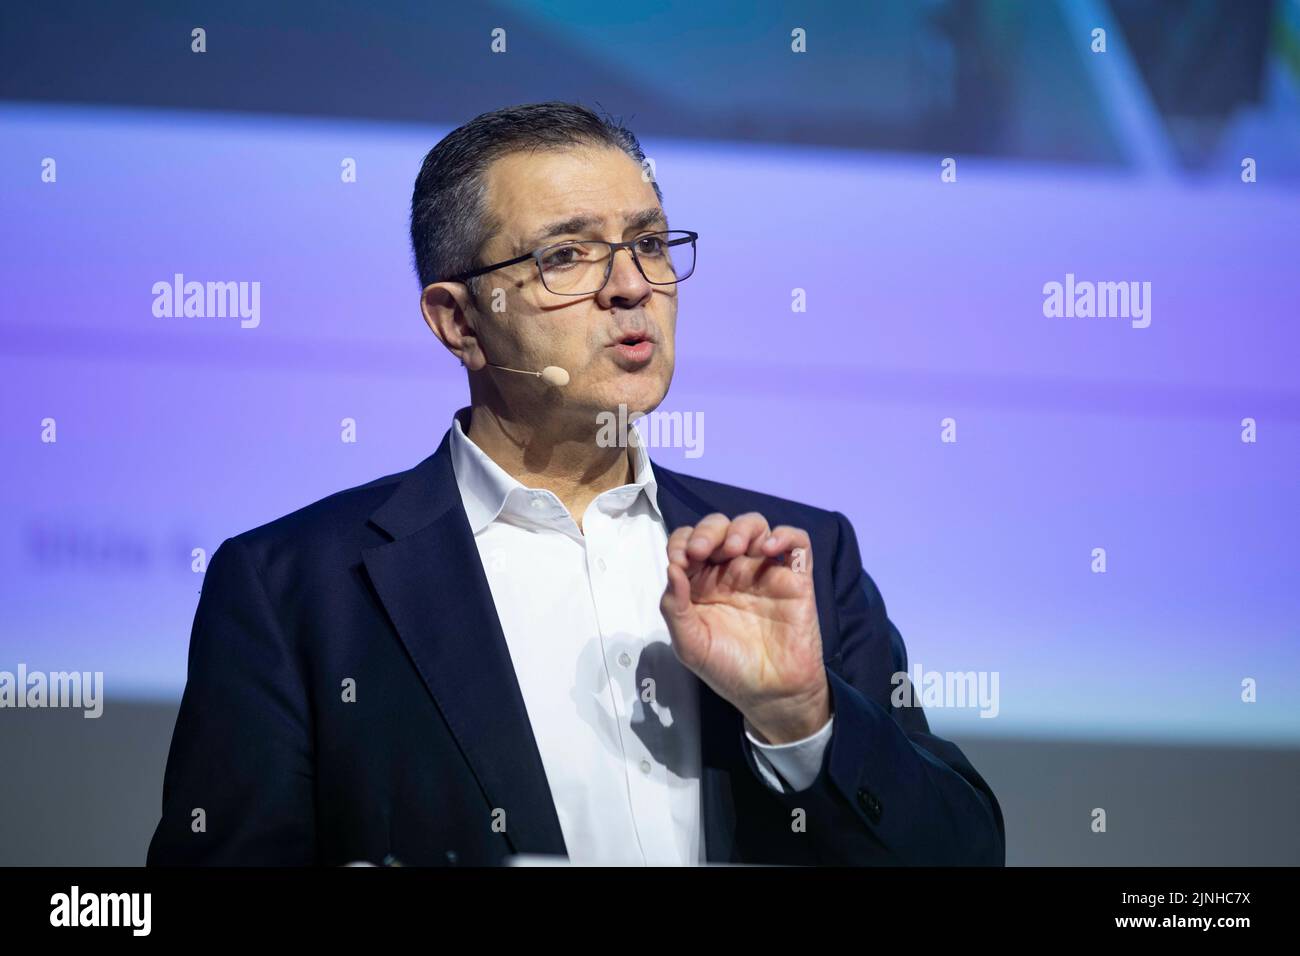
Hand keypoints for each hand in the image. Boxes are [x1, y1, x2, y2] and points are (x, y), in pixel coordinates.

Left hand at [660, 512, 829, 743]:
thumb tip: (671, 568)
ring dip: (742, 528)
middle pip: (720, 528)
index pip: (689, 543)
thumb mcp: (690, 644)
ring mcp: (764, 571)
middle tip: (702, 550)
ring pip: (755, 526)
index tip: (680, 559)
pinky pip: (797, 543)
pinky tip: (769, 549)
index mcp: (702, 581)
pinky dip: (785, 536)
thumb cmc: (727, 669)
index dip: (682, 541)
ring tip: (735, 548)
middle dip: (708, 531)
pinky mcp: (795, 578)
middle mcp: (732, 570)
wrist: (770, 695)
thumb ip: (674, 607)